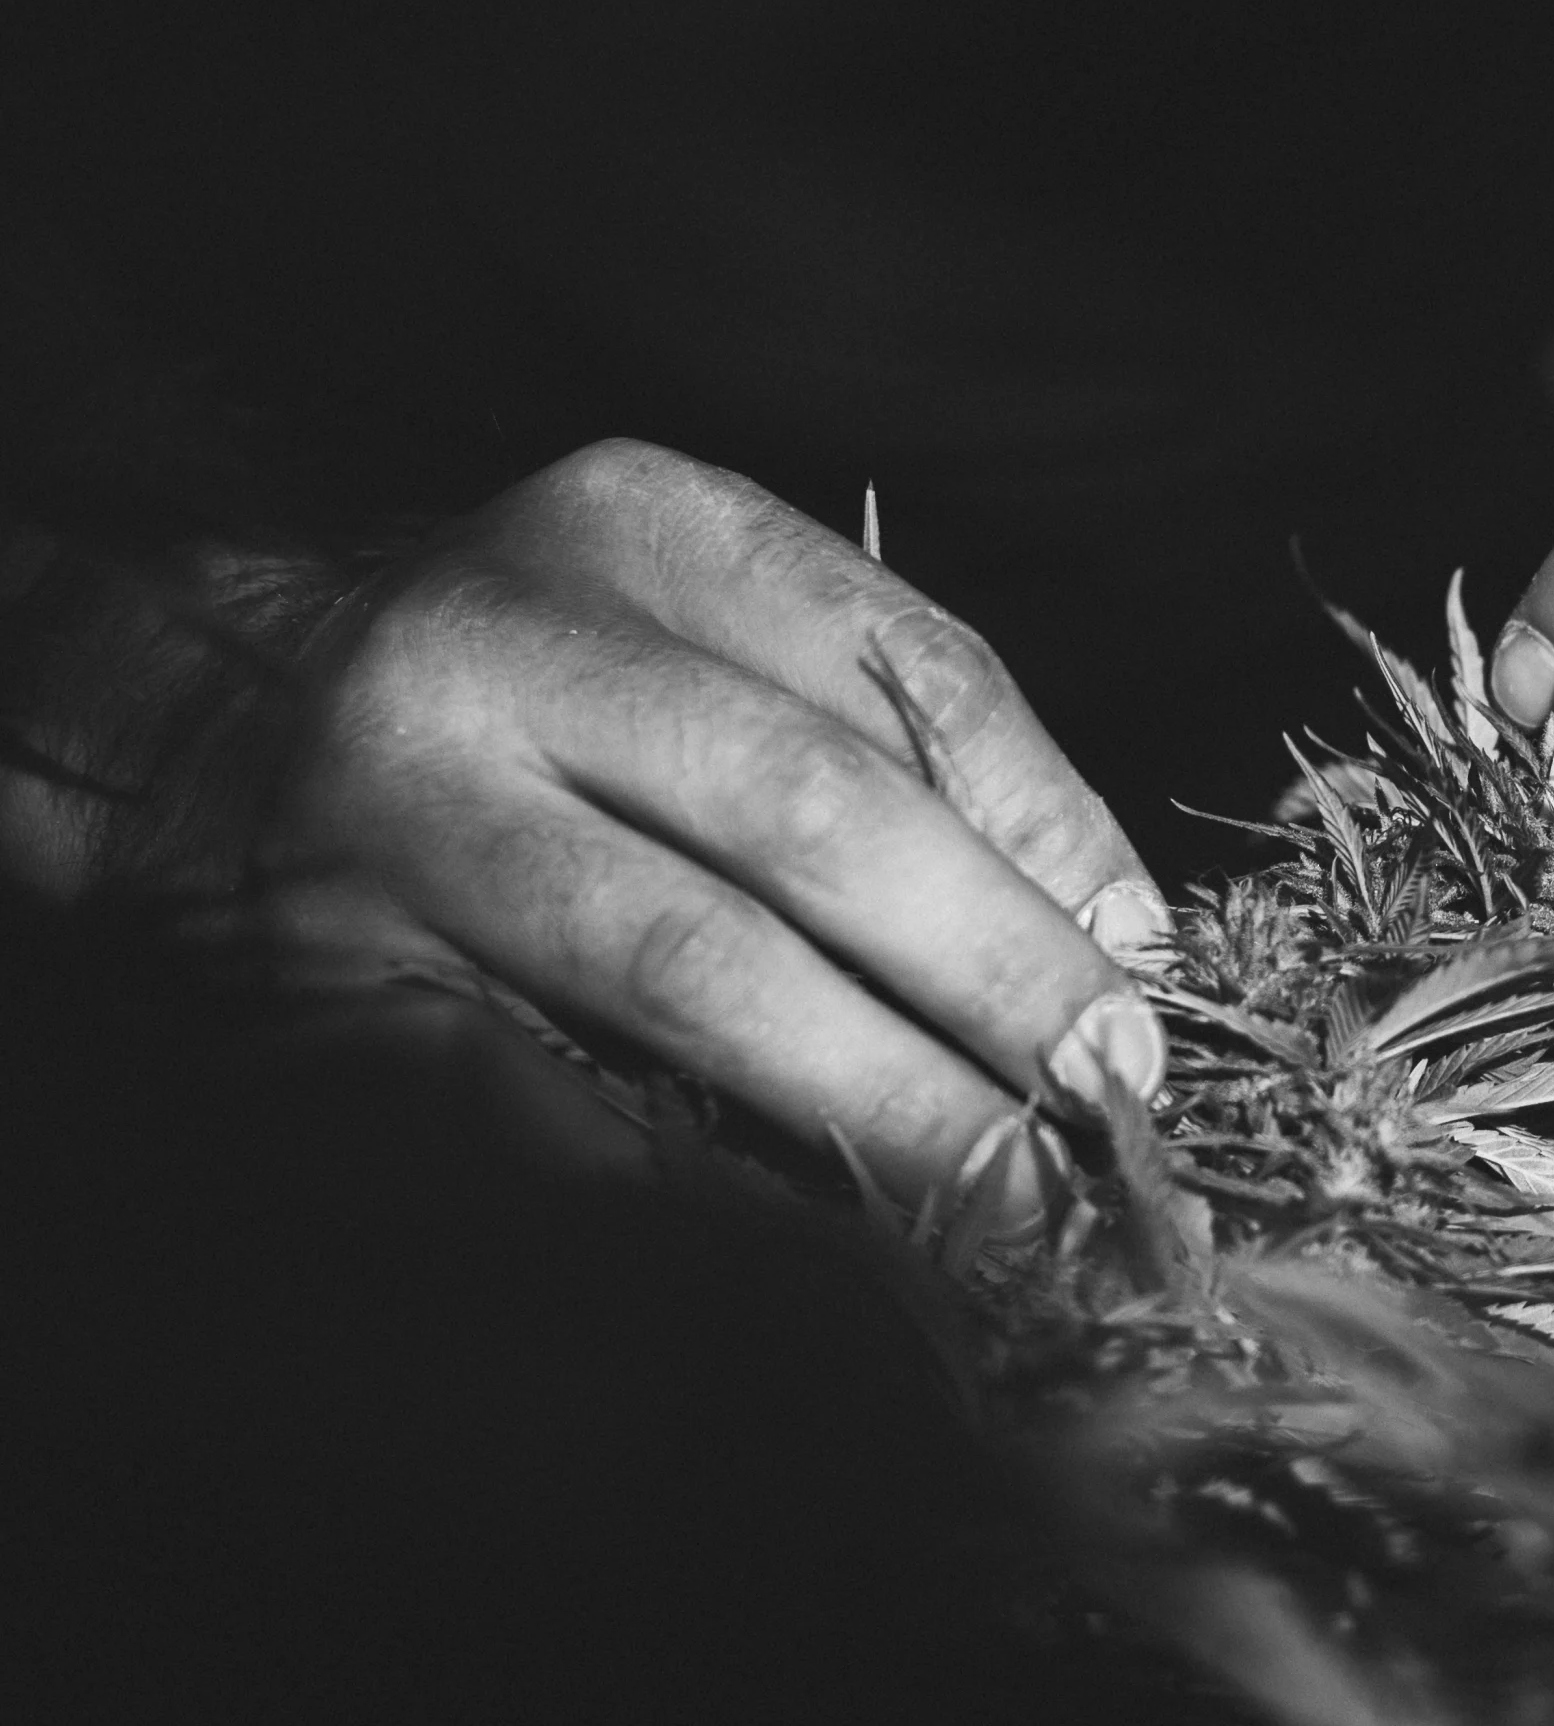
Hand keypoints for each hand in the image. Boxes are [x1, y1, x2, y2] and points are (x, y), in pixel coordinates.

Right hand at [248, 440, 1169, 1232]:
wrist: (204, 718)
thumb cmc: (531, 676)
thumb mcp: (697, 621)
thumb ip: (885, 725)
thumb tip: (1102, 922)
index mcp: (635, 521)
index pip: (910, 661)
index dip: (1051, 821)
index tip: (1141, 955)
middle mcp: (506, 647)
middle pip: (812, 812)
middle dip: (992, 970)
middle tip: (1112, 1092)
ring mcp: (401, 816)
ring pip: (689, 970)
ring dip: (883, 1100)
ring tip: (1014, 1191)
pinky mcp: (327, 981)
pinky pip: (553, 1108)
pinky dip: (708, 1188)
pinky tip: (829, 1241)